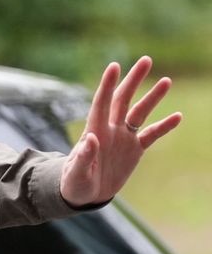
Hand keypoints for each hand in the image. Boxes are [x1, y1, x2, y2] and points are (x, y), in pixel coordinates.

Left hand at [60, 56, 182, 207]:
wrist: (85, 194)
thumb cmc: (74, 183)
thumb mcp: (75, 173)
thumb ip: (83, 157)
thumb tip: (90, 138)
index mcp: (93, 131)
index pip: (101, 102)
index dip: (107, 84)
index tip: (114, 66)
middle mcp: (110, 129)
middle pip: (123, 99)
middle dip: (133, 80)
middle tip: (146, 60)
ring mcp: (123, 138)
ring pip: (140, 113)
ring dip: (152, 97)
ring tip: (166, 80)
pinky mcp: (135, 150)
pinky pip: (152, 135)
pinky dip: (164, 126)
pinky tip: (178, 116)